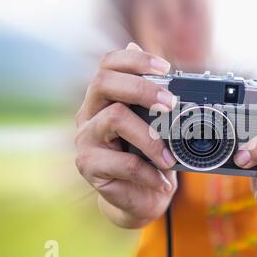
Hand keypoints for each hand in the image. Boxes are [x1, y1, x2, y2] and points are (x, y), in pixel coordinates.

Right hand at [74, 42, 177, 228]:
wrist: (140, 196)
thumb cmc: (149, 157)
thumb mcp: (157, 128)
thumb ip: (156, 102)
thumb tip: (165, 72)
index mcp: (105, 98)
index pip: (108, 64)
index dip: (134, 60)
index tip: (165, 68)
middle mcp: (89, 113)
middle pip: (104, 82)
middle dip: (142, 88)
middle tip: (171, 103)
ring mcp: (85, 138)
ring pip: (115, 118)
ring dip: (150, 138)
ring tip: (169, 158)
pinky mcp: (88, 165)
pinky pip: (124, 162)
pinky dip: (150, 172)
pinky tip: (162, 182)